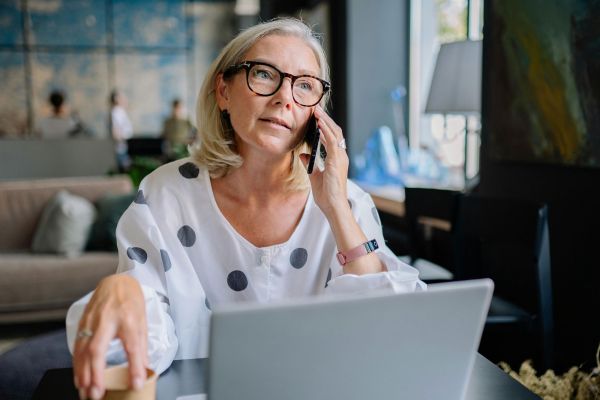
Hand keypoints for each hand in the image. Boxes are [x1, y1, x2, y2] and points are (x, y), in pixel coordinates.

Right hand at [73, 274, 147, 399]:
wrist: (117, 282)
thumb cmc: (131, 302)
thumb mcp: (142, 321)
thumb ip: (142, 347)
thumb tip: (144, 370)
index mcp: (129, 318)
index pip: (132, 345)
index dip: (134, 366)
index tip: (136, 384)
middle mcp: (108, 319)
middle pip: (98, 349)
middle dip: (95, 374)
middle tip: (96, 394)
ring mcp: (92, 321)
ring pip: (82, 350)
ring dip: (82, 374)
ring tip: (85, 392)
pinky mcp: (82, 323)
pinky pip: (77, 346)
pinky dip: (76, 364)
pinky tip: (78, 378)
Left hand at [301, 105, 349, 217]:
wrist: (333, 206)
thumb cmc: (326, 195)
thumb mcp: (314, 175)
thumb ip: (310, 163)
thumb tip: (303, 154)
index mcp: (337, 159)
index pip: (332, 137)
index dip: (324, 126)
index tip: (316, 117)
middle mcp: (341, 155)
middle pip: (335, 131)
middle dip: (325, 119)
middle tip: (315, 108)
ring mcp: (340, 157)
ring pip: (334, 133)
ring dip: (325, 121)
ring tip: (316, 111)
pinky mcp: (337, 160)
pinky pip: (332, 141)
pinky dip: (326, 130)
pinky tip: (319, 123)